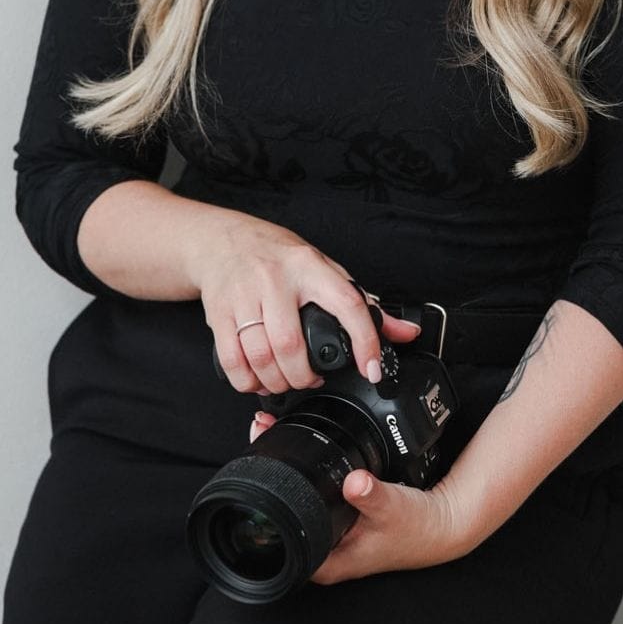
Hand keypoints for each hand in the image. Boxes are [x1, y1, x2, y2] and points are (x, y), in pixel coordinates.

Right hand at [197, 207, 419, 396]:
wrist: (224, 241)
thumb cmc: (280, 258)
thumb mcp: (325, 270)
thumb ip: (364, 303)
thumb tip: (404, 332)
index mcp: (310, 268)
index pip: (347, 303)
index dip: (364, 341)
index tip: (371, 369)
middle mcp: (276, 279)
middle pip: (291, 345)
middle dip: (304, 377)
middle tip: (310, 380)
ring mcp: (244, 295)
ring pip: (261, 356)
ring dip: (276, 382)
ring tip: (284, 381)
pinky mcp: (219, 312)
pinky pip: (231, 360)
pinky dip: (246, 381)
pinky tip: (257, 379)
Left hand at [247, 411, 469, 582]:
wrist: (442, 523)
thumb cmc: (418, 528)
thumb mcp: (393, 507)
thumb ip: (372, 495)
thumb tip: (354, 482)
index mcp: (326, 563)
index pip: (278, 543)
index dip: (261, 511)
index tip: (255, 474)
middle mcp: (324, 553)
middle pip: (280, 519)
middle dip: (268, 478)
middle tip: (261, 437)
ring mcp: (331, 536)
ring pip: (295, 504)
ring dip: (284, 471)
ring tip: (272, 434)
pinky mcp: (340, 520)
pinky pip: (312, 494)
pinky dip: (305, 471)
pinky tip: (300, 450)